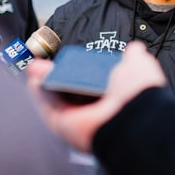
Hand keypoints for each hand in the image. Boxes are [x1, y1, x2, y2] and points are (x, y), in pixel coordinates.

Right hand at [26, 41, 165, 152]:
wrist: (135, 115)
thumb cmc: (139, 94)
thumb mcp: (138, 67)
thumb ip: (134, 58)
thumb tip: (135, 49)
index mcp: (112, 100)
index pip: (90, 87)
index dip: (78, 73)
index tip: (70, 61)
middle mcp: (94, 113)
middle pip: (68, 92)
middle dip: (55, 76)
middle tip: (46, 63)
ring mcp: (77, 120)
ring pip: (55, 98)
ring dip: (43, 80)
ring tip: (37, 65)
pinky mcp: (62, 125)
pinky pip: (46, 106)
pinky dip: (38, 90)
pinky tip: (34, 74)